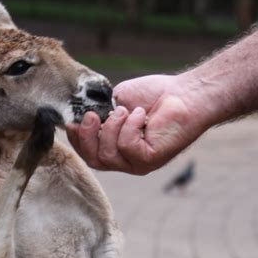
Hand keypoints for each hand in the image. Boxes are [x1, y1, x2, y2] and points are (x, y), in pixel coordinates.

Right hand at [66, 73, 208, 174]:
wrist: (185, 94)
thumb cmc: (155, 96)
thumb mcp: (118, 101)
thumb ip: (99, 112)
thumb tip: (77, 115)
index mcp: (117, 149)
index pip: (89, 154)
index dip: (77, 140)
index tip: (71, 121)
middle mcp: (126, 161)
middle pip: (94, 160)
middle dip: (86, 137)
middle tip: (91, 115)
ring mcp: (137, 163)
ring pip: (107, 154)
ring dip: (112, 127)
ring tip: (127, 110)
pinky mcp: (149, 160)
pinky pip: (126, 146)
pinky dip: (131, 125)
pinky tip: (143, 115)